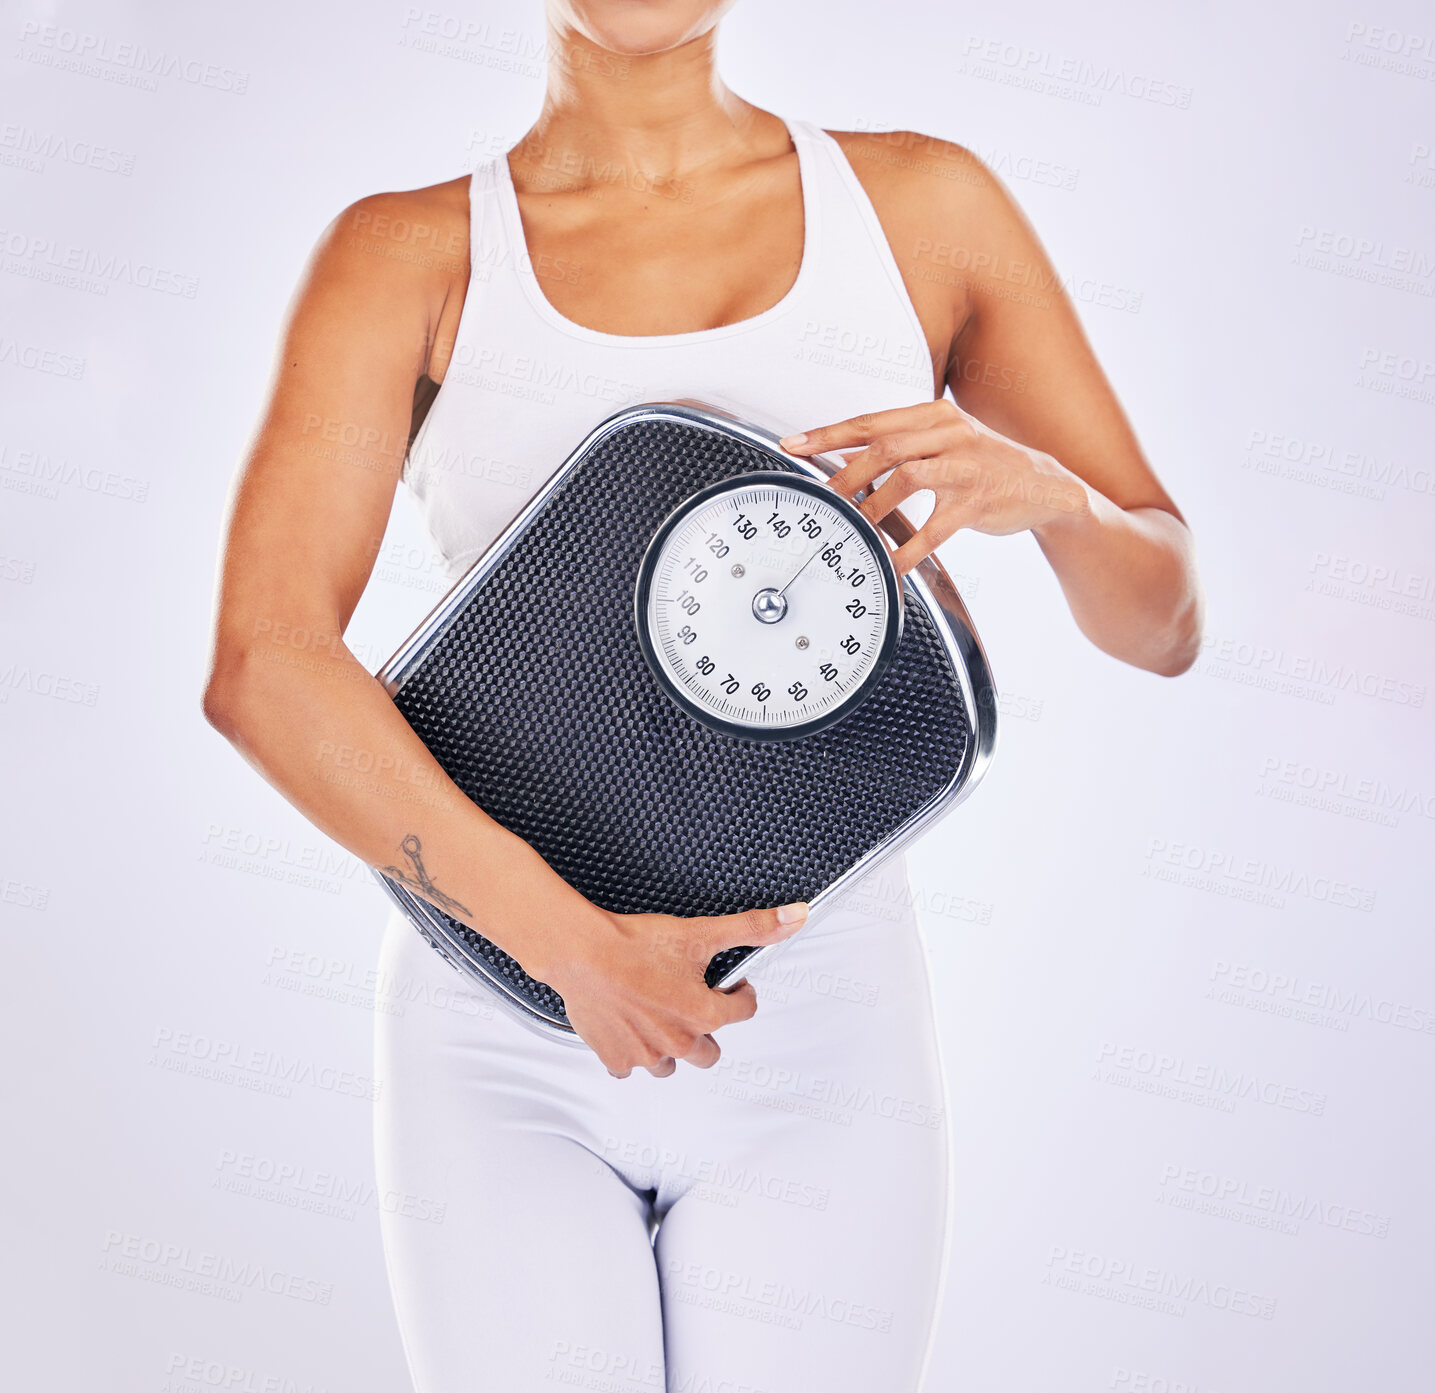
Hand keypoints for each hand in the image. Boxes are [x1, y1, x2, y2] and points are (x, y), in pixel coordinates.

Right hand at [548, 901, 809, 1076]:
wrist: (582, 952)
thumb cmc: (636, 944)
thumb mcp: (702, 932)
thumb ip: (753, 927)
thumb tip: (796, 917)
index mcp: (705, 1015)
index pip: (744, 1010)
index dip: (737, 990)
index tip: (724, 980)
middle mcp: (679, 1042)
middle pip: (711, 1052)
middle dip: (706, 1029)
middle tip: (688, 1001)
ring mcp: (647, 1055)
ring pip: (672, 1065)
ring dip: (671, 1047)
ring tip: (659, 1017)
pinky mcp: (616, 1059)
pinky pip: (631, 1069)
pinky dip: (633, 1053)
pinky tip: (629, 1028)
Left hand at [780, 398, 1089, 575]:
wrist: (1045, 486)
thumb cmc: (985, 465)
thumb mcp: (944, 444)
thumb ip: (898, 448)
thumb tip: (844, 460)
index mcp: (934, 415)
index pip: (870, 421)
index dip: (828, 434)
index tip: (794, 445)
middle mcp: (949, 433)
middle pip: (883, 446)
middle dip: (844, 474)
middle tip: (821, 498)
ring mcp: (966, 465)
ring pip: (905, 479)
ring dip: (871, 507)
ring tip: (851, 529)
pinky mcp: (978, 500)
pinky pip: (934, 528)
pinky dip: (907, 548)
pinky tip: (891, 563)